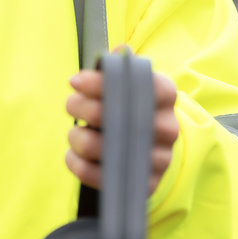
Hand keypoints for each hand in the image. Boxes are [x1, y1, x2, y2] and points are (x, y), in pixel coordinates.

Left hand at [64, 66, 179, 193]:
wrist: (154, 150)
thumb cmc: (134, 110)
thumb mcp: (132, 85)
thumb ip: (120, 67)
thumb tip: (116, 54)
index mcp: (165, 95)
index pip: (133, 82)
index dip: (99, 82)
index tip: (75, 81)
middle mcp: (166, 127)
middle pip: (113, 115)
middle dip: (80, 107)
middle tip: (71, 105)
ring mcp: (158, 158)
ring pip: (101, 147)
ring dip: (77, 137)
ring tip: (74, 133)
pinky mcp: (144, 184)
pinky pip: (99, 176)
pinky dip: (77, 164)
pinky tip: (73, 155)